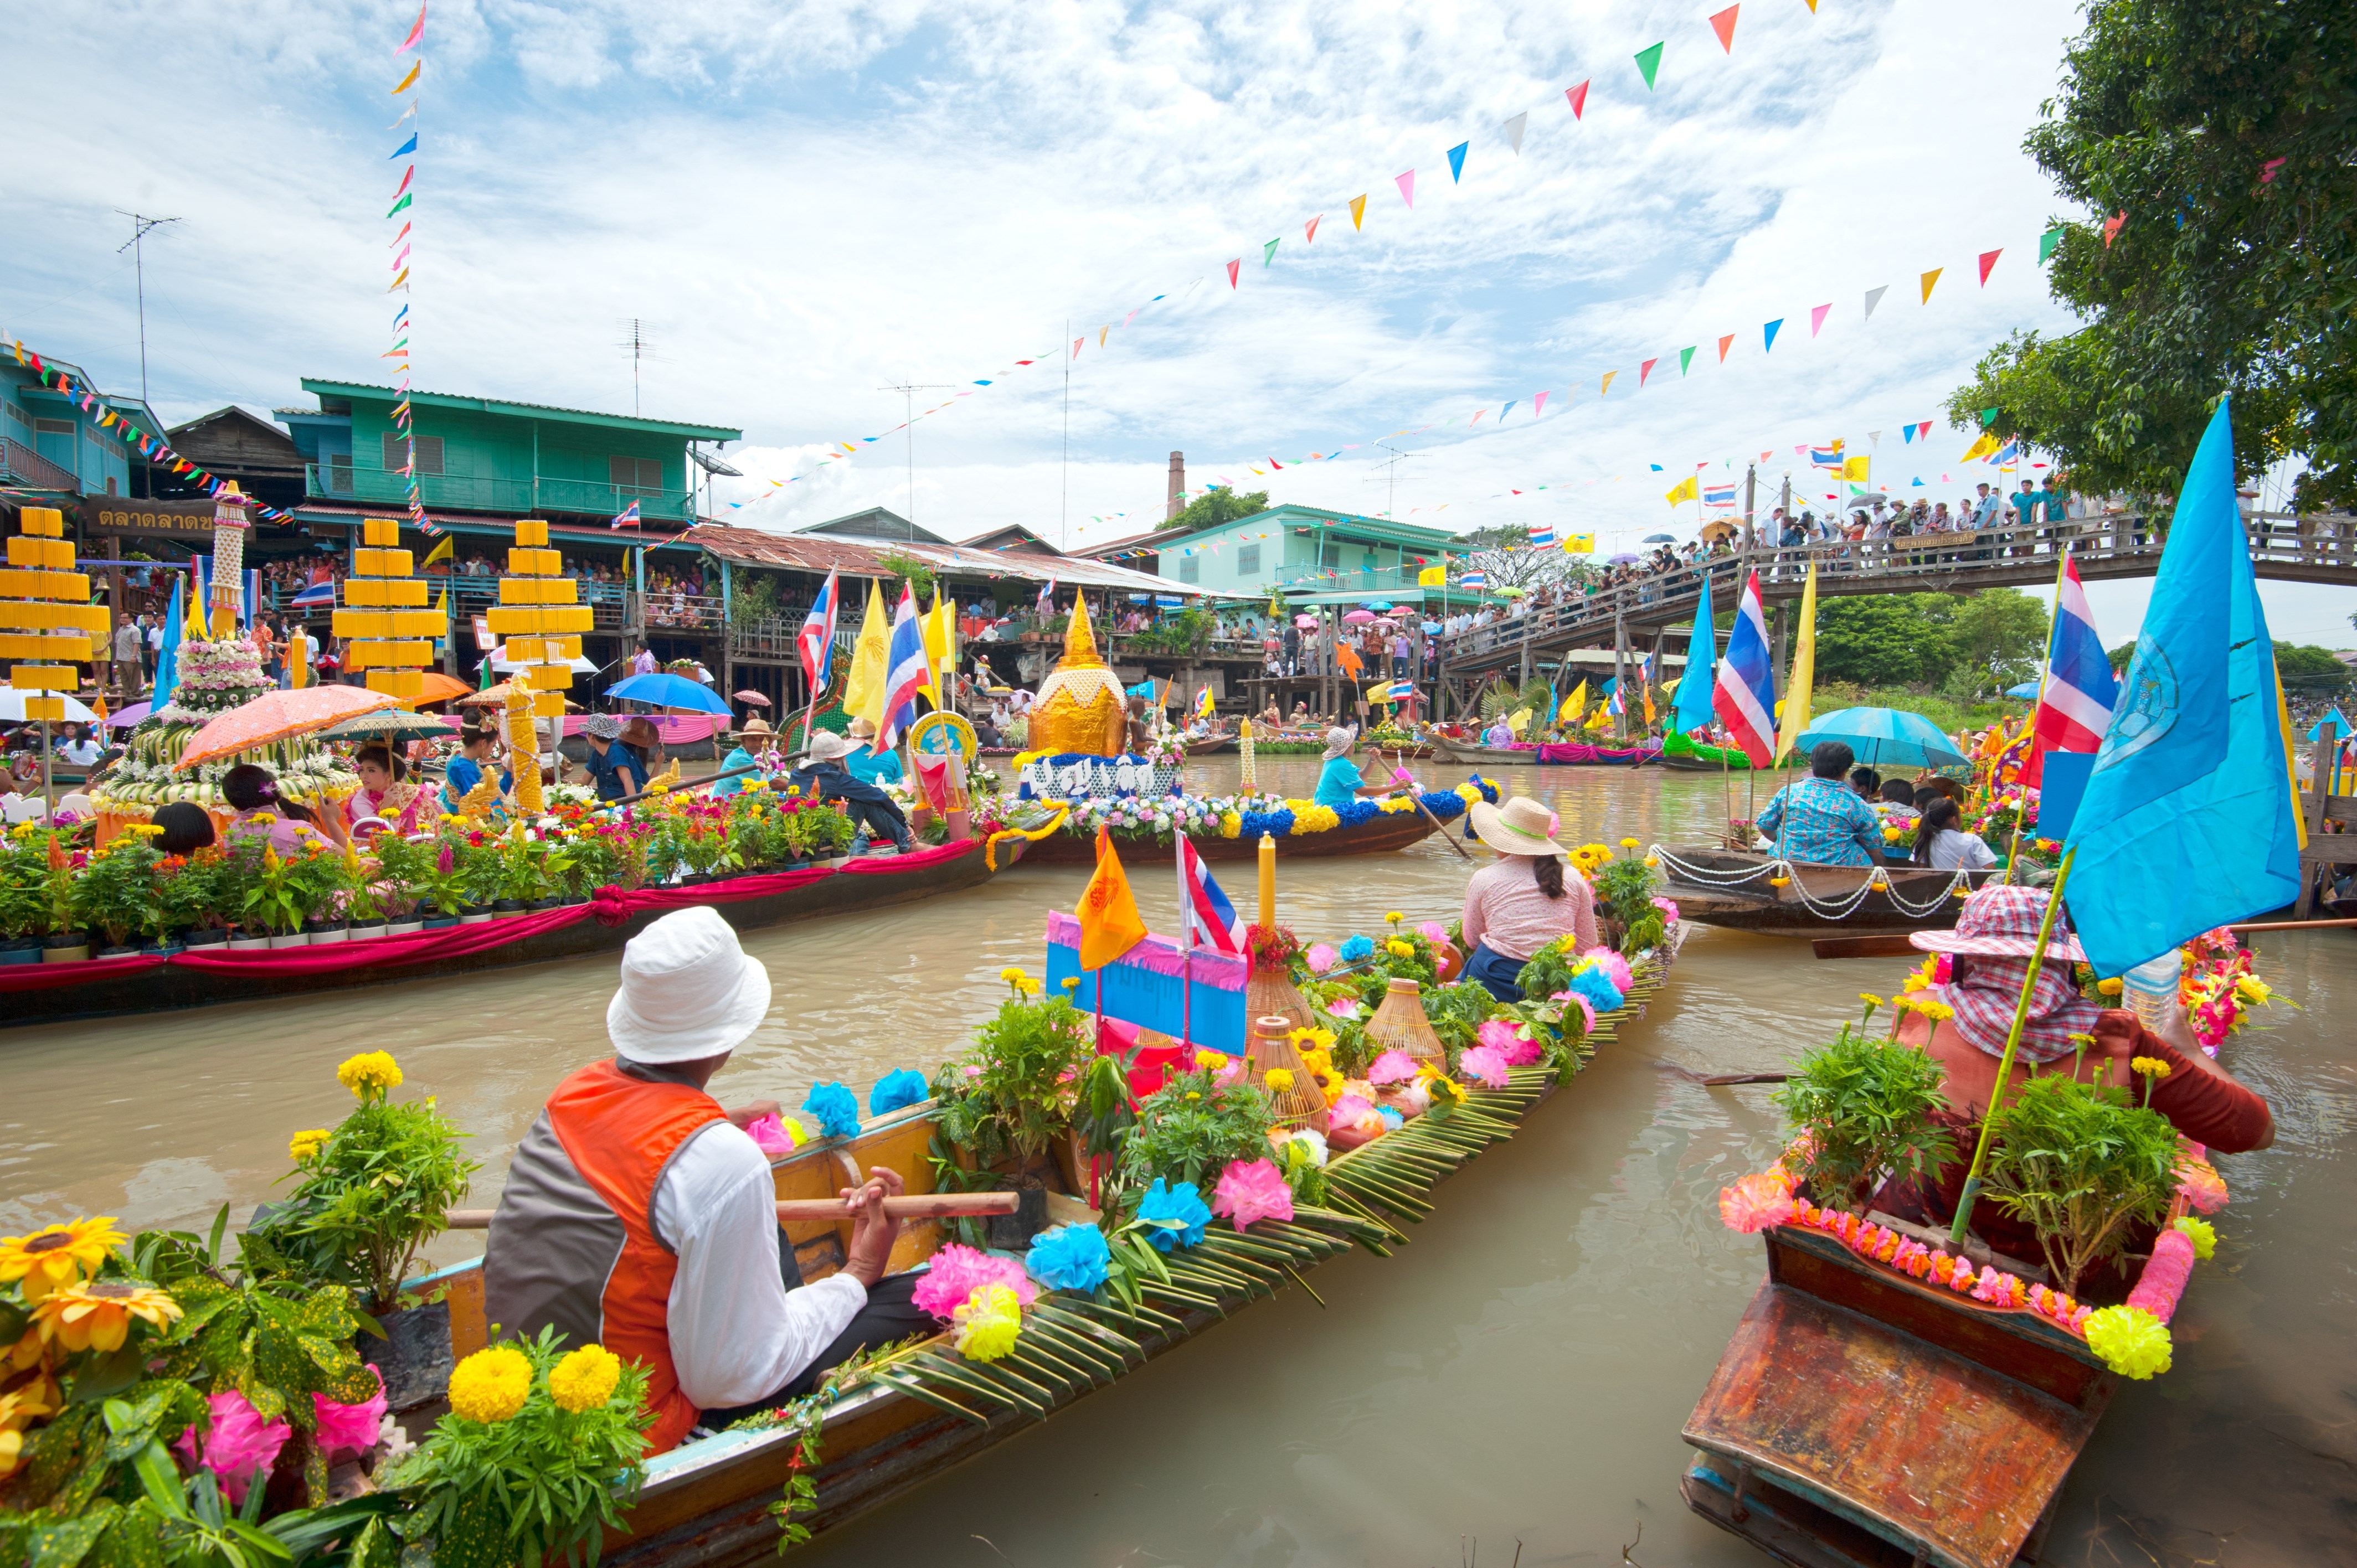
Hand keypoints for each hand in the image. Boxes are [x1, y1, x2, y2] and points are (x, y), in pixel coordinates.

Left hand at [724, 1099, 781, 1129]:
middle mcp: (756, 1111)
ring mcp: (751, 1119)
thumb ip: (779, 1110)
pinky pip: (758, 1130)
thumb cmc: (759, 1110)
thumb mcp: (773, 1105)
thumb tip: (782, 1117)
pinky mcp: (749, 1127)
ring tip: (771, 1133)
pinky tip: (765, 1135)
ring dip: (767, 1129)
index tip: (780, 1123)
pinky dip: (762, 1133)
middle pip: (768, 1118)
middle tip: (777, 1129)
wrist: (744, 1120)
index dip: (777, 1115)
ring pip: (763, 1125)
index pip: (771, 1109)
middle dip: (772, 1123)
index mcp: (761, 1104)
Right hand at [841, 1166, 906, 1287]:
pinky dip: (850, 1196)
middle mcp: (886, 1206)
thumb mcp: (878, 1227)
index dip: (887, 1173)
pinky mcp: (861, 1213)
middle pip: (877, 1186)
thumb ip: (876, 1208)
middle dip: (865, 1190)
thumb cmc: (877, 1247)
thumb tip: (875, 1189)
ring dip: (855, 1195)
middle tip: (858, 1204)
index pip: (896, 1183)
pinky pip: (855, 1199)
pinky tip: (843, 1195)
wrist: (864, 1262)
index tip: (873, 1169)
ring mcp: (873, 1209)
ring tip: (850, 1208)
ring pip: (865, 1192)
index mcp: (896, 1208)